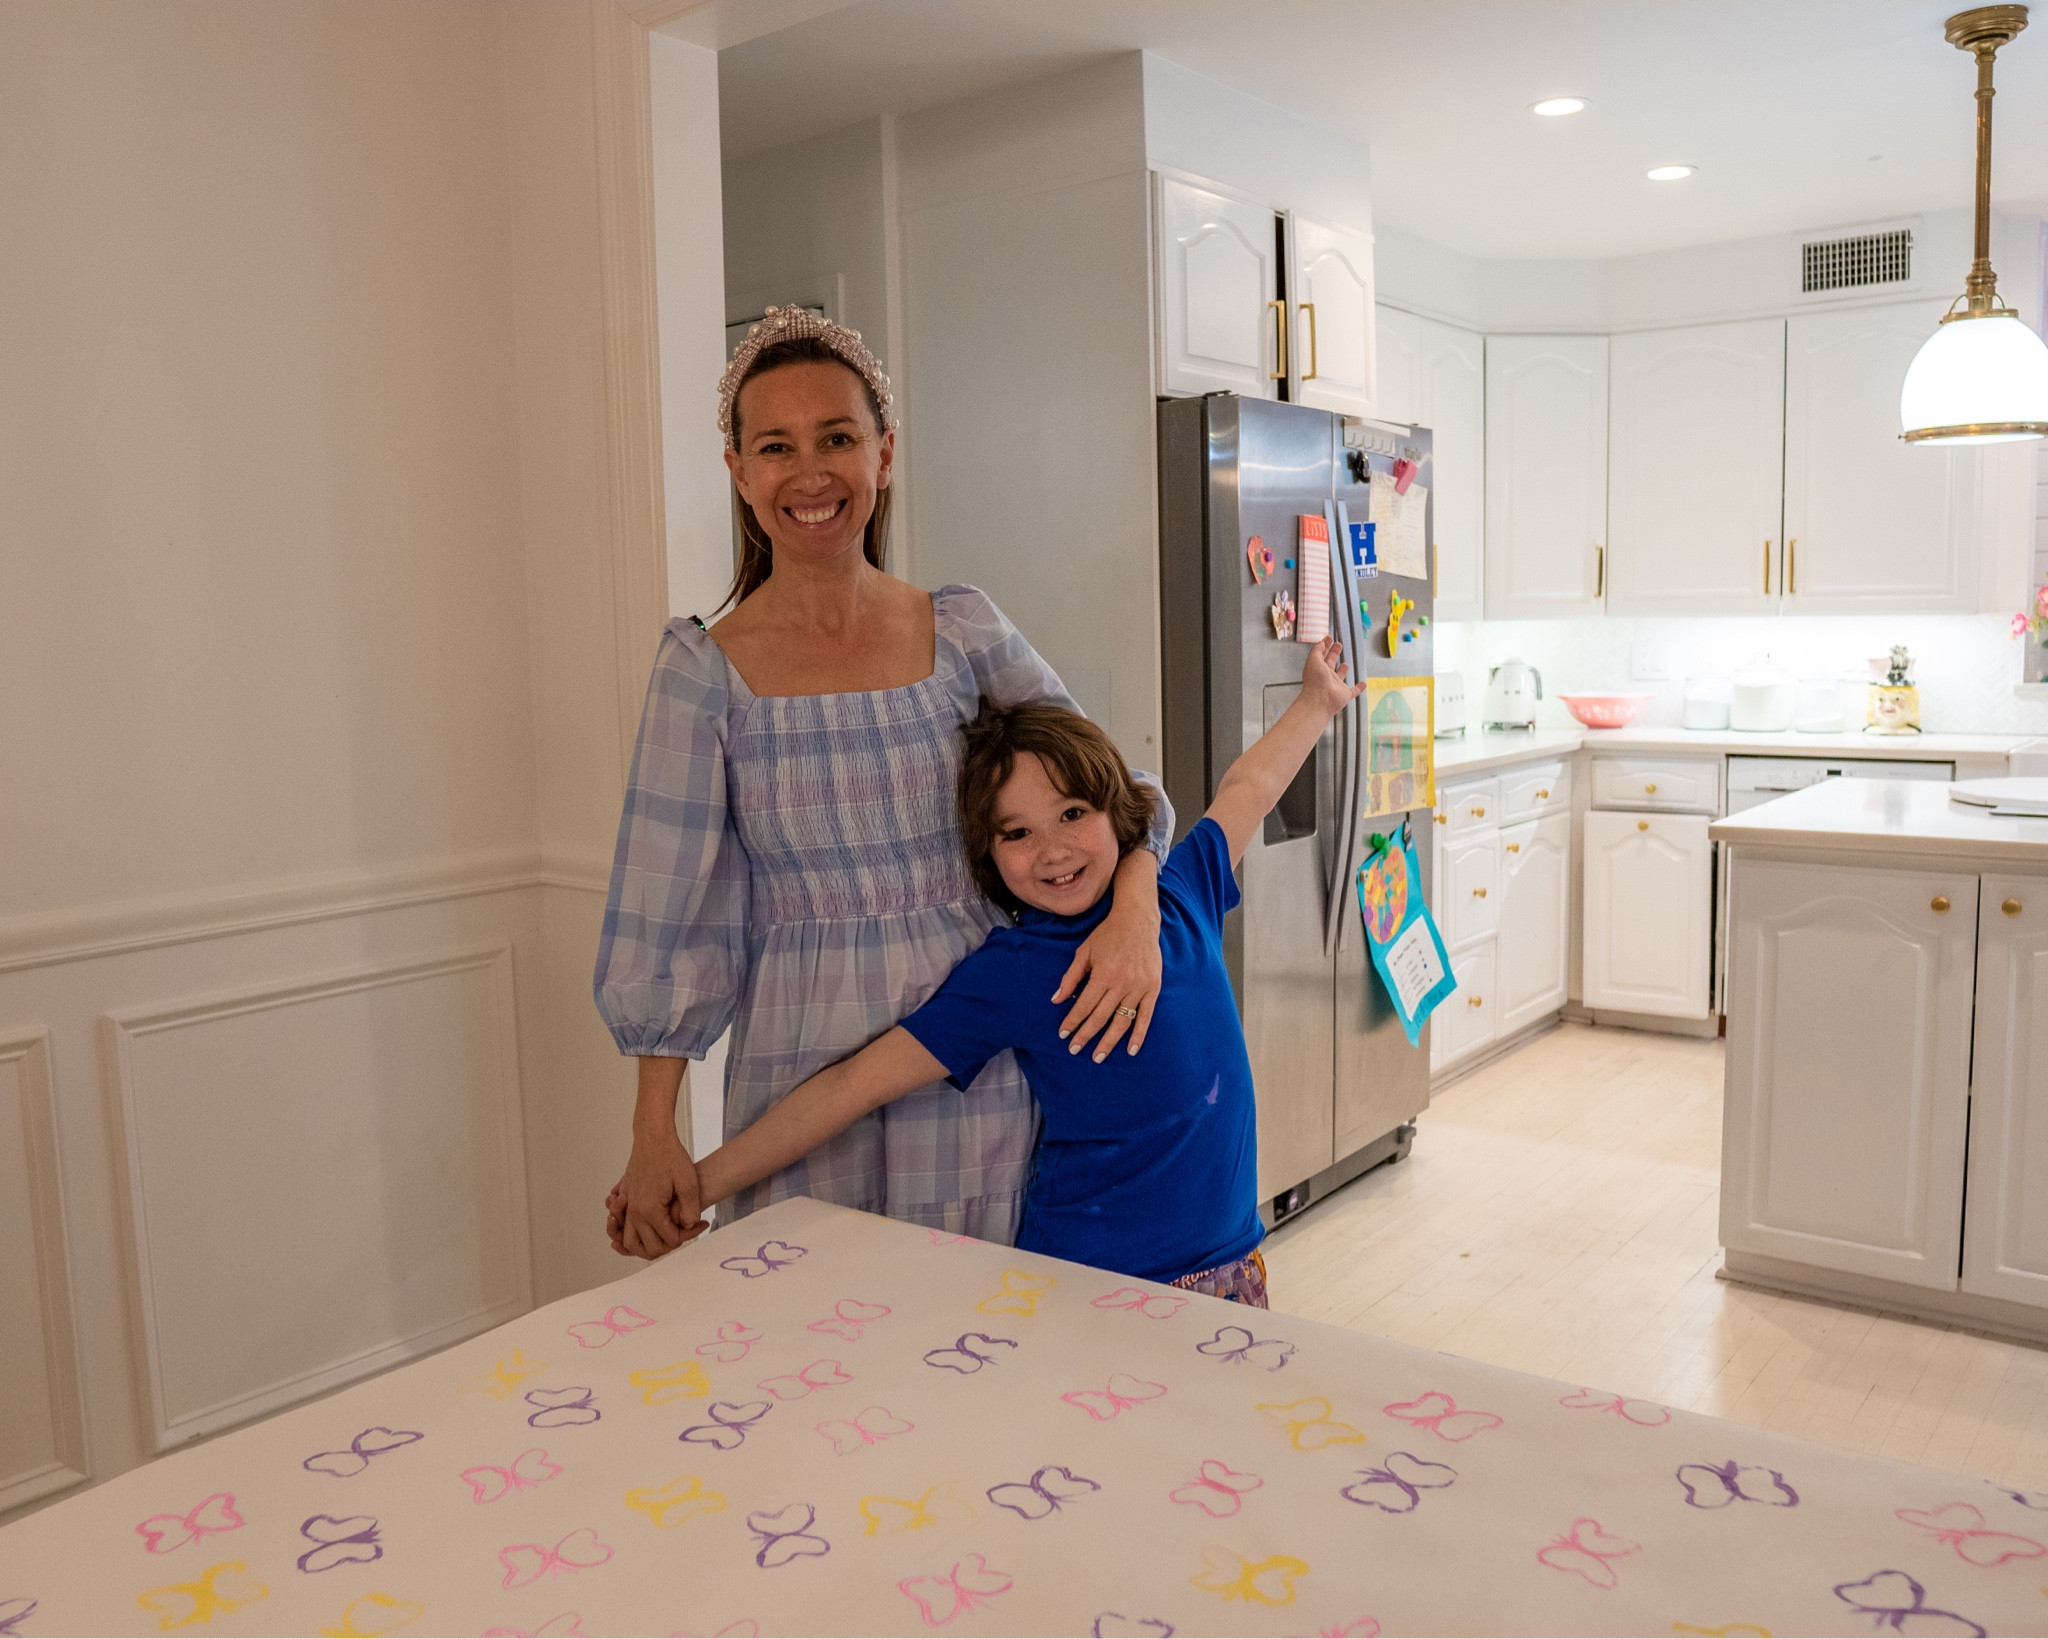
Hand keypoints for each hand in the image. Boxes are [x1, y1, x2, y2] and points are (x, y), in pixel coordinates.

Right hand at [612, 1133, 705, 1259]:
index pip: (670, 1240)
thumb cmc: (670, 1156)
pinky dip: (632, 1234)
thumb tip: (688, 1226)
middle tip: (683, 1233)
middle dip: (668, 1245)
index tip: (699, 1224)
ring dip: (646, 1246)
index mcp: (650, 1210)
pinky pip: (624, 1227)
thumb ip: (690, 1210)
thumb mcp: (689, 1183)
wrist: (652, 1138)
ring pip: (630, 1243)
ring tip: (665, 1239)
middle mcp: (635, 1212)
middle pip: (648, 1248)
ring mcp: (628, 1207)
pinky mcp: (626, 1200)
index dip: (688, 1235)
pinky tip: (649, 1229)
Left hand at [1052, 851, 1162, 1061]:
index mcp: (1103, 974)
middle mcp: (1122, 983)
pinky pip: (1146, 1016)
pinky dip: (1139, 1034)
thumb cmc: (1108, 935)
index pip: (1084, 1006)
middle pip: (1101, 1017)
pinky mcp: (1153, 988)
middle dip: (1086, 1035)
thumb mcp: (1084, 952)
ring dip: (1109, 1041)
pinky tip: (1132, 1050)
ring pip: (1122, 1021)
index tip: (1064, 1034)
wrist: (1138, 920)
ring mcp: (1139, 987)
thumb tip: (1056, 1000)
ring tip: (1098, 1057)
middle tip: (1075, 1050)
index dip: (1073, 1021)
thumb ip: (1070, 977)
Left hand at [1301, 635, 1365, 717]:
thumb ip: (1317, 650)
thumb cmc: (1315, 681)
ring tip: (1346, 664)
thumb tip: (1321, 642)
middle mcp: (1326, 676)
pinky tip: (1363, 684)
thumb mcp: (1313, 660)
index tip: (1329, 638)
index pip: (1321, 654)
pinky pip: (1353, 691)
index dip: (1325, 645)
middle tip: (1338, 645)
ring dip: (1343, 671)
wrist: (1321, 700)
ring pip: (1340, 676)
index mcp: (1318, 668)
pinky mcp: (1345, 694)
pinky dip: (1359, 688)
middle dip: (1334, 653)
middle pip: (1331, 663)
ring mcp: (1336, 686)